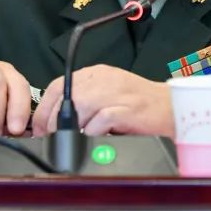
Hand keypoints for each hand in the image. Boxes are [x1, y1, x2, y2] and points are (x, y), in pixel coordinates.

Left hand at [31, 65, 173, 137]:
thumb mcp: (107, 94)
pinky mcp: (128, 108)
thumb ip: (83, 100)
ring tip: (76, 137)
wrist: (171, 106)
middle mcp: (105, 78)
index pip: (60, 84)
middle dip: (54, 121)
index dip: (45, 108)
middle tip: (53, 136)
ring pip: (81, 106)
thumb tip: (53, 120)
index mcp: (96, 73)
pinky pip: (101, 120)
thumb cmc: (138, 104)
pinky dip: (93, 131)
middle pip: (67, 96)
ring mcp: (117, 92)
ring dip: (73, 127)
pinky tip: (96, 136)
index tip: (39, 127)